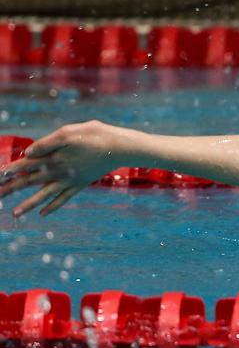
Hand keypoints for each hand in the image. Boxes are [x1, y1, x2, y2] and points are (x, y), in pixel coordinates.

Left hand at [0, 120, 131, 215]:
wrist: (118, 147)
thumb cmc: (93, 135)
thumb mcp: (67, 133)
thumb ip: (46, 144)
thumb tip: (27, 154)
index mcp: (53, 157)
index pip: (25, 164)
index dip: (9, 170)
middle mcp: (58, 171)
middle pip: (29, 182)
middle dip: (11, 188)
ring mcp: (69, 180)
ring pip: (44, 195)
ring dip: (28, 205)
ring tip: (15, 214)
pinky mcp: (80, 184)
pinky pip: (63, 199)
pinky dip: (52, 207)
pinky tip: (43, 214)